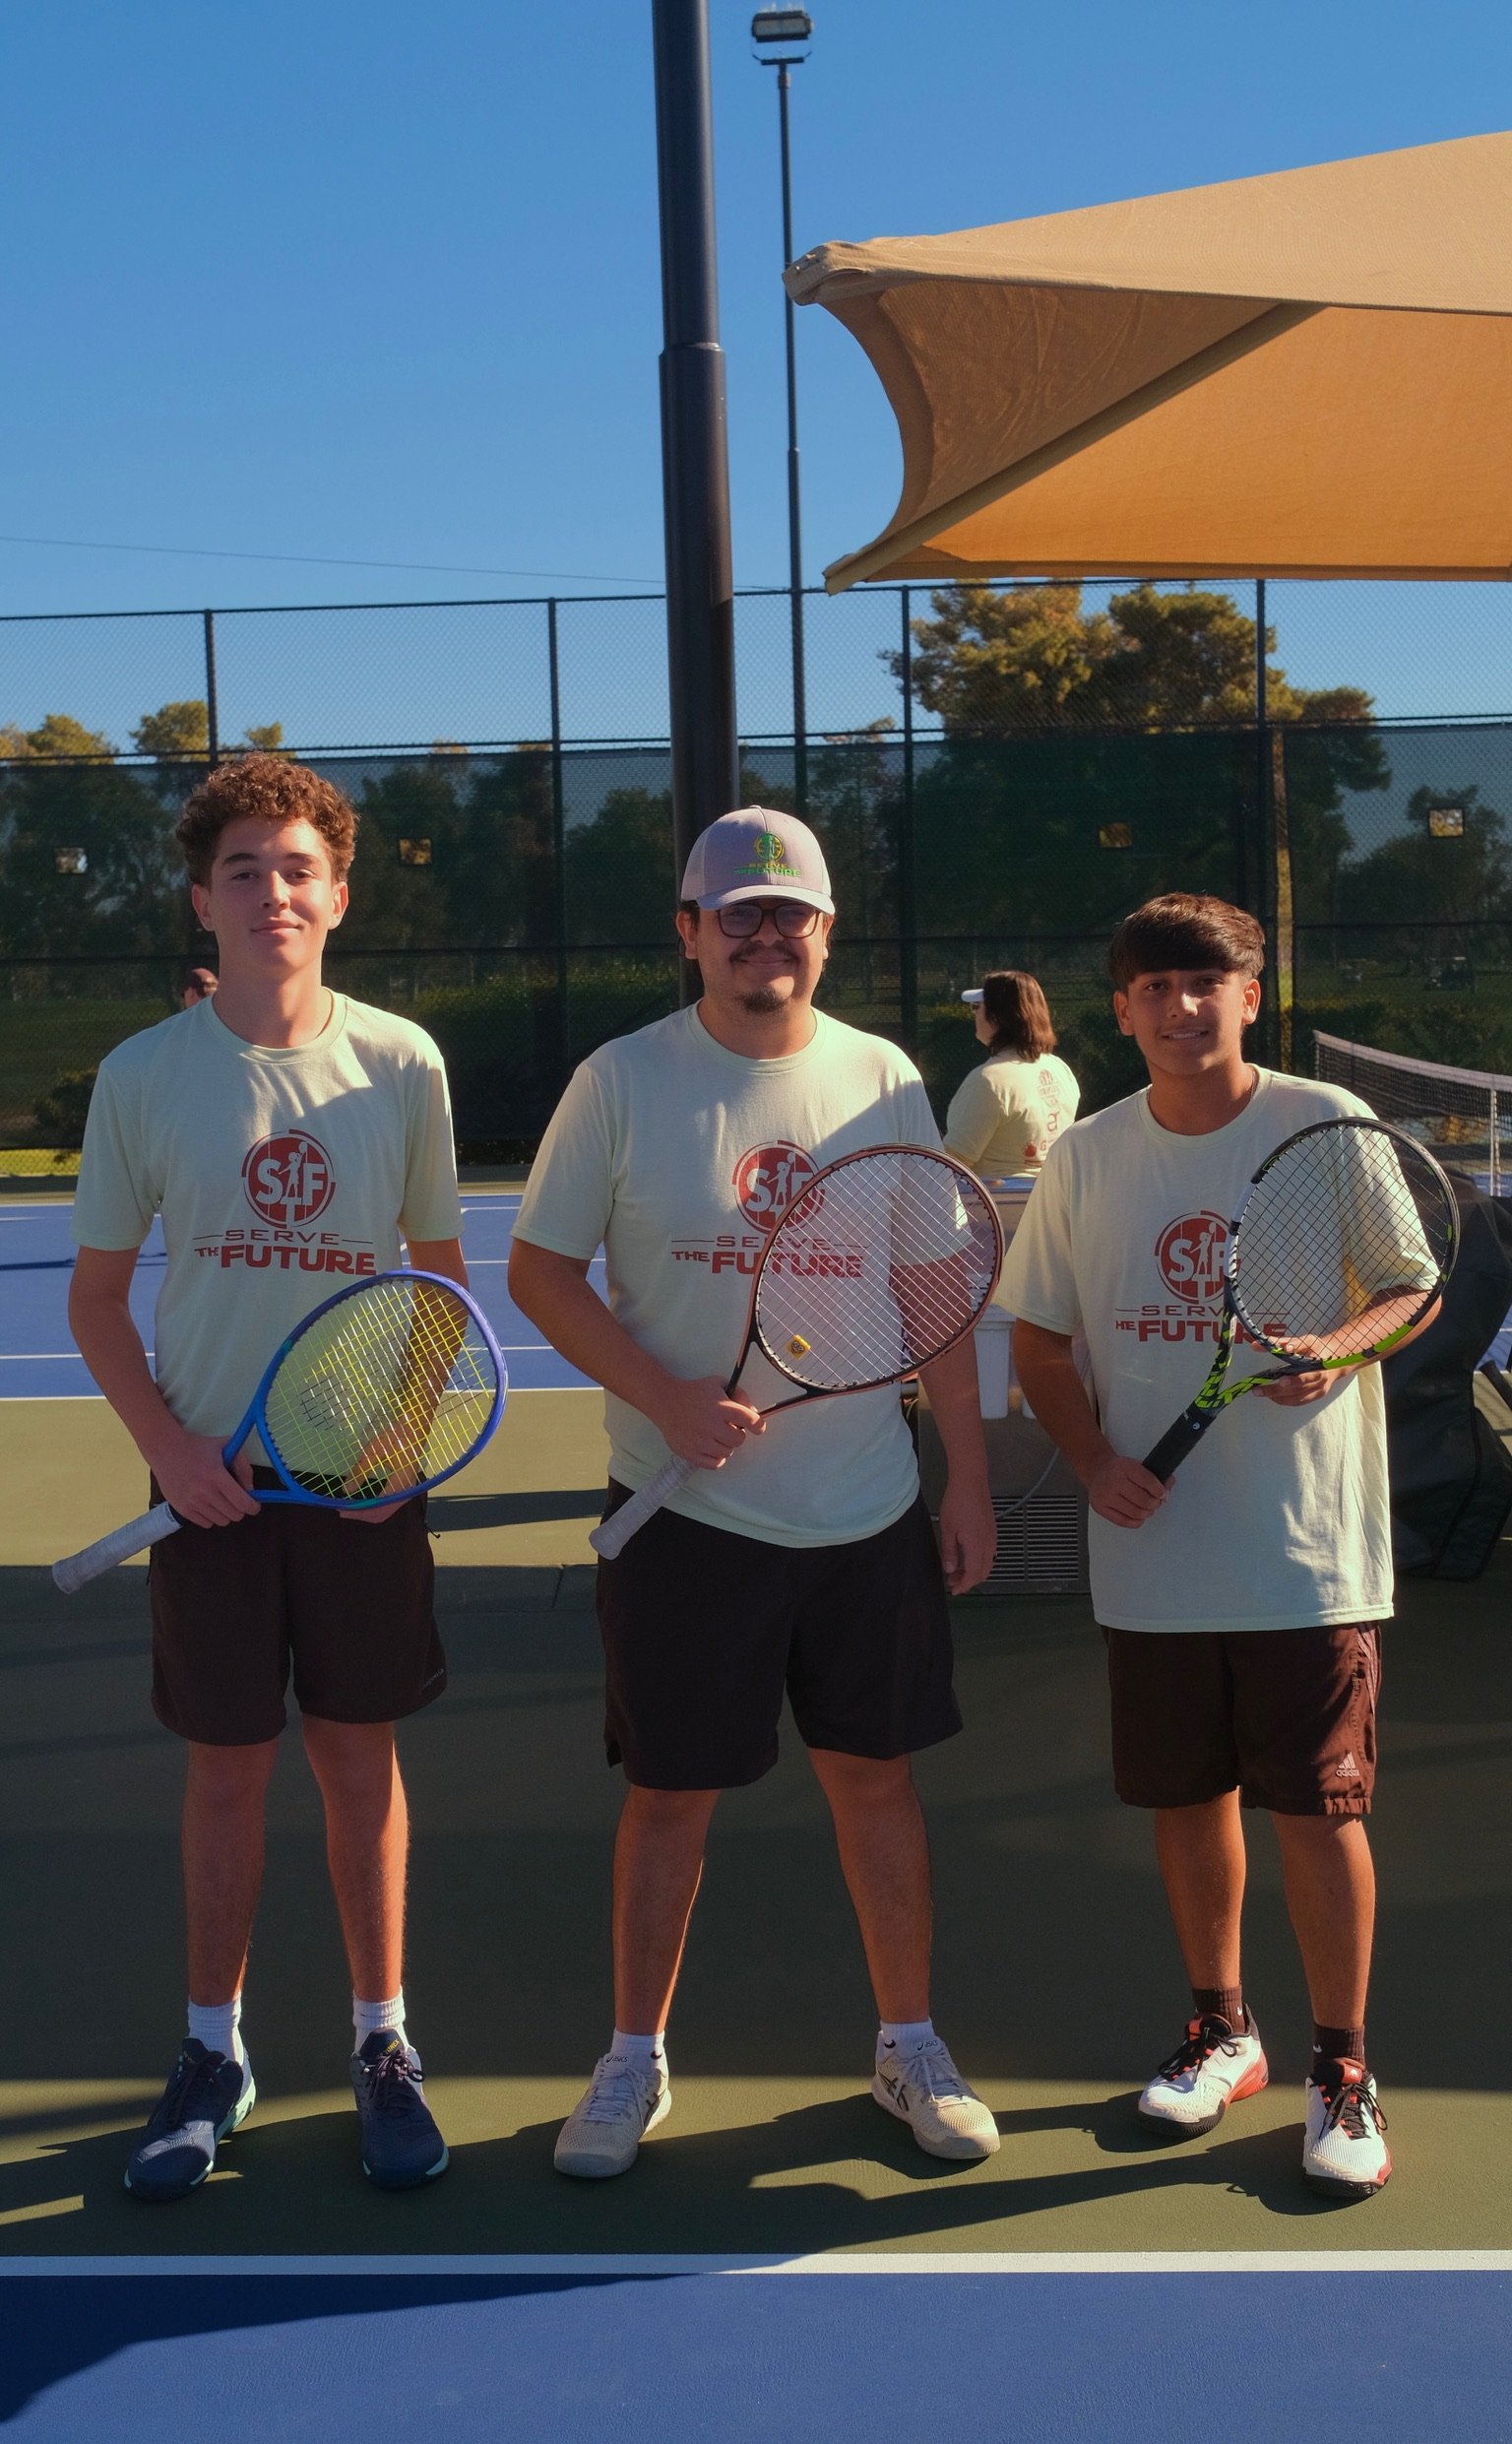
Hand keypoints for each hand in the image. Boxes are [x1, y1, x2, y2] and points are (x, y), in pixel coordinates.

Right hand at [152, 1432, 260, 1529]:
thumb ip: (243, 1466)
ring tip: (221, 1499)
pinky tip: (208, 1503)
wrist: (166, 1450)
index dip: (253, 1507)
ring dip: (226, 1513)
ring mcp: (192, 1502)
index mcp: (217, 1476)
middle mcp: (204, 1492)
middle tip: (236, 1499)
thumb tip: (251, 1490)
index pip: (242, 1503)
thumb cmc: (198, 1447)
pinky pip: (206, 1524)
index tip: (254, 1504)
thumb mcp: (225, 1447)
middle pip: (234, 1515)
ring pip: (221, 1521)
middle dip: (240, 1508)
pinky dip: (211, 1516)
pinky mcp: (182, 1509)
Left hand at [338, 1421, 423, 1521]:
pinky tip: (366, 1502)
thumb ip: (359, 1472)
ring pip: (387, 1511)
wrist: (415, 1427)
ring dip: (369, 1512)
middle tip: (343, 1511)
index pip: (375, 1507)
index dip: (357, 1511)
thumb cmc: (395, 1437)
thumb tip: (345, 1490)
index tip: (341, 1510)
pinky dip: (377, 1507)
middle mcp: (405, 1493)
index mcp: (399, 1485)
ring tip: (352, 1507)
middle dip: (361, 1515)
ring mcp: (408, 1491)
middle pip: (382, 1514)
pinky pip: (391, 1504)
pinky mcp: (406, 1488)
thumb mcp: (373, 1453)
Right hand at [649, 1375, 764, 1470]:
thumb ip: (740, 1395)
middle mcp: (711, 1425)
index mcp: (720, 1407)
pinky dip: (716, 1457)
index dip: (757, 1425)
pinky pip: (715, 1464)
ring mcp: (700, 1442)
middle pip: (739, 1439)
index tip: (756, 1427)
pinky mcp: (690, 1453)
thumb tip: (754, 1412)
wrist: (665, 1402)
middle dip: (737, 1433)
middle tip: (727, 1427)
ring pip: (728, 1452)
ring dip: (725, 1445)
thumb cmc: (694, 1392)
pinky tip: (711, 1447)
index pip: (749, 1420)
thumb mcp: (719, 1384)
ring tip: (715, 1435)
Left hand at [938, 1477, 996, 1593]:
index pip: (974, 1574)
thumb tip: (950, 1569)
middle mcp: (988, 1544)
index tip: (954, 1590)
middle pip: (983, 1572)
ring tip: (958, 1571)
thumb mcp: (947, 1529)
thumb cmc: (957, 1502)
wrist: (971, 1482)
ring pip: (988, 1563)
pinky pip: (989, 1553)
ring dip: (975, 1571)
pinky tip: (967, 1557)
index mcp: (977, 1545)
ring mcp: (992, 1537)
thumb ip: (949, 1552)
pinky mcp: (992, 1530)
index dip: (964, 1585)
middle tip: (953, 1582)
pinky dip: (980, 1561)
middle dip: (969, 1581)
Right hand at [1083, 1451, 1167, 1528]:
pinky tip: (1137, 1514)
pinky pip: (1125, 1522)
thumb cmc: (1118, 1469)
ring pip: (1136, 1513)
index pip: (1148, 1481)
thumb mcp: (1137, 1465)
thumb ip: (1155, 1476)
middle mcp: (1113, 1481)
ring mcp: (1105, 1495)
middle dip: (1155, 1503)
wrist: (1097, 1470)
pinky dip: (1136, 1521)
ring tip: (1147, 1508)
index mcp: (1124, 1466)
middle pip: (1144, 1501)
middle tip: (1156, 1501)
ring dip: (1147, 1513)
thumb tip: (1167, 1492)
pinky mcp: (1100, 1507)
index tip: (1162, 1494)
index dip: (1160, 1491)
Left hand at [1251, 1341, 1337, 1407]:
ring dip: (1278, 1397)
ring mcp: (1320, 1389)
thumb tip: (1256, 1345)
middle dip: (1277, 1390)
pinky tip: (1272, 1396)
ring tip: (1260, 1392)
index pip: (1308, 1374)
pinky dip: (1285, 1401)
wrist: (1338, 1359)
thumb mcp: (1305, 1340)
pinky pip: (1299, 1401)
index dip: (1295, 1379)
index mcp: (1320, 1364)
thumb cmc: (1318, 1347)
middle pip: (1299, 1388)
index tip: (1281, 1380)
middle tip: (1258, 1389)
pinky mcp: (1317, 1395)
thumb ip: (1282, 1342)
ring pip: (1298, 1398)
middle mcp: (1322, 1379)